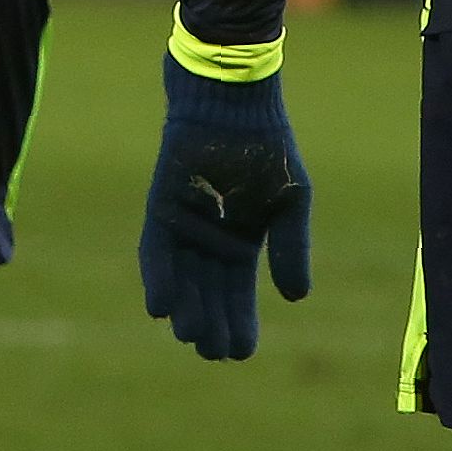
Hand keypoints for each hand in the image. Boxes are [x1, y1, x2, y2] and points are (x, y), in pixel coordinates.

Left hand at [139, 54, 312, 360]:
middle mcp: (208, 238)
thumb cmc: (268, 144)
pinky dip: (158, 277)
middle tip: (213, 352)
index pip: (237, 293)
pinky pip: (155, 250)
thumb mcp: (291, 201)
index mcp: (242, 241)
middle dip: (210, 325)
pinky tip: (161, 307)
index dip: (240, 323)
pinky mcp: (159, 206)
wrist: (234, 98)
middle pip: (206, 293)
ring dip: (184, 308)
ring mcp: (182, 223)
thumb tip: (296, 298)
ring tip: (190, 335)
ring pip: (180, 279)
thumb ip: (291, 247)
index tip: (241, 353)